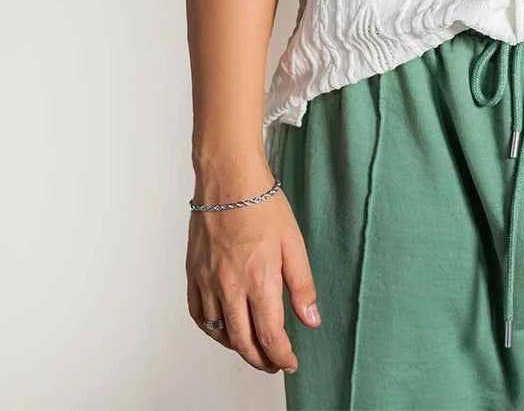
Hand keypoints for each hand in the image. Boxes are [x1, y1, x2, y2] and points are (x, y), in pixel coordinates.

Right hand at [186, 162, 319, 375]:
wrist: (229, 179)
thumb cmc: (262, 204)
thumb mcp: (294, 242)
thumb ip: (302, 285)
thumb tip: (311, 319)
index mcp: (259, 280)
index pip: (270, 335)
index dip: (281, 356)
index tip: (290, 362)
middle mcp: (230, 287)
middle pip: (243, 342)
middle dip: (261, 360)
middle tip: (273, 363)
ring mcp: (208, 282)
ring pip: (219, 333)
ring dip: (237, 347)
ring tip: (253, 348)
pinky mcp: (193, 273)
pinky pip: (198, 314)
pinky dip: (211, 329)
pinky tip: (223, 328)